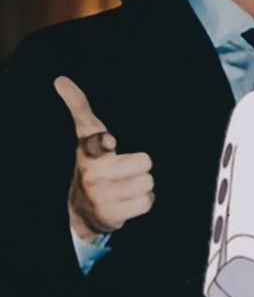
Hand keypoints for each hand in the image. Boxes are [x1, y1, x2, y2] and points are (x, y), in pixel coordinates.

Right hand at [54, 76, 154, 242]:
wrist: (82, 210)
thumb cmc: (93, 165)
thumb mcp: (86, 138)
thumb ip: (80, 109)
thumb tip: (61, 79)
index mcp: (88, 153)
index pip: (96, 142)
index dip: (104, 142)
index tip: (109, 141)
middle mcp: (92, 174)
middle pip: (145, 162)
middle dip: (140, 166)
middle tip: (124, 171)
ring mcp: (101, 197)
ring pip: (148, 182)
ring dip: (142, 185)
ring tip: (125, 186)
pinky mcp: (112, 216)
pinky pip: (147, 202)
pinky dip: (143, 202)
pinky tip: (127, 201)